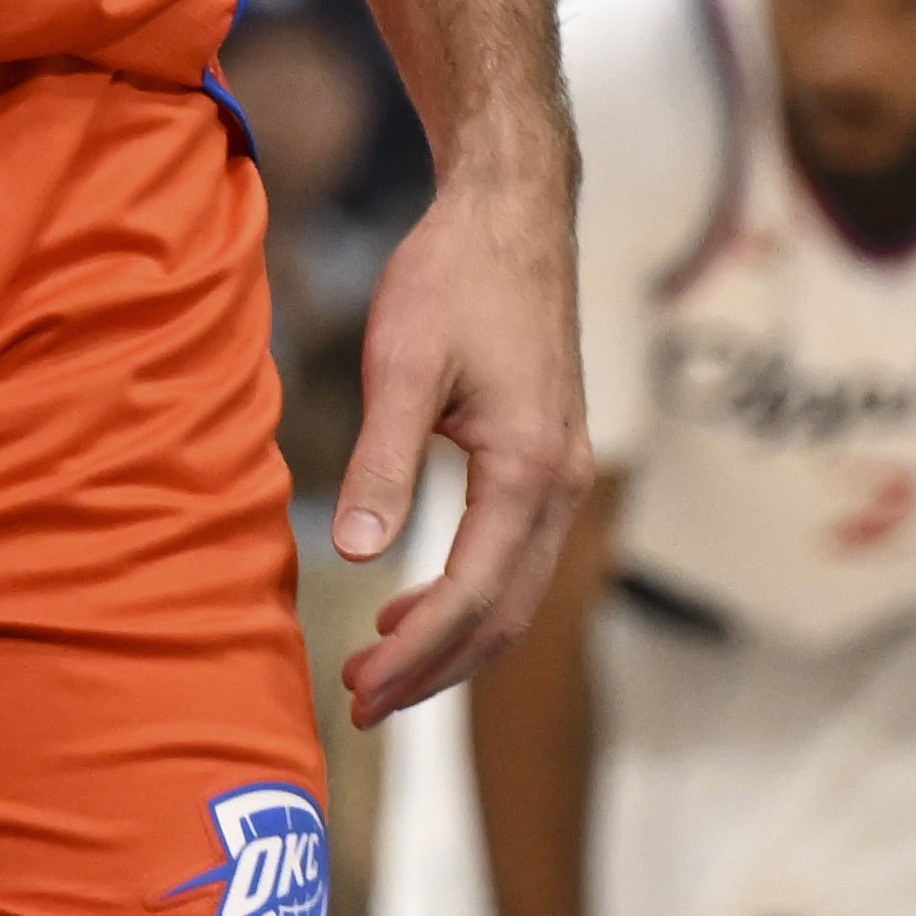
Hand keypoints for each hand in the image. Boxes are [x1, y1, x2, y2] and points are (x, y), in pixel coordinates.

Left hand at [331, 160, 594, 716]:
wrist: (512, 212)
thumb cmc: (455, 276)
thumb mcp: (404, 362)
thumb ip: (381, 461)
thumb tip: (351, 554)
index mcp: (528, 470)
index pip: (472, 593)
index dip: (415, 652)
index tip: (357, 687)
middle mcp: (562, 485)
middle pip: (504, 615)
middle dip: (433, 668)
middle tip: (359, 702)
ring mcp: (564, 475)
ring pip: (516, 594)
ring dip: (450, 640)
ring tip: (376, 669)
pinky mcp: (550, 459)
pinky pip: (516, 557)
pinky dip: (468, 597)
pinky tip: (409, 602)